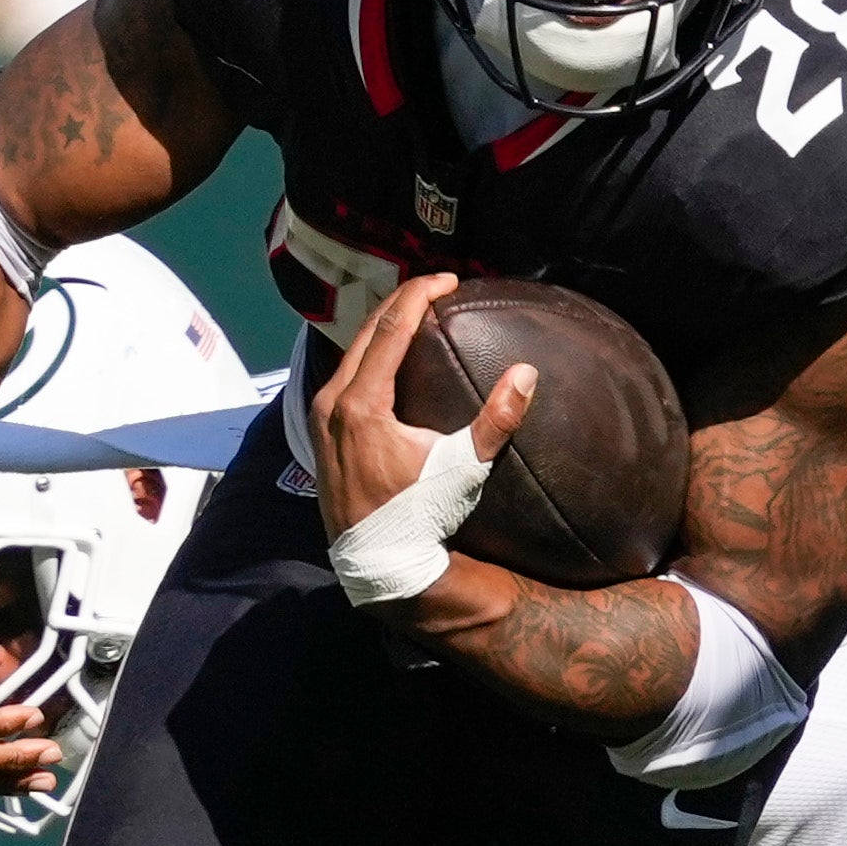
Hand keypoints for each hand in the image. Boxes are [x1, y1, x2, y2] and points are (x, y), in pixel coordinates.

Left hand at [310, 272, 530, 556]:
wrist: (380, 565)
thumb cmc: (420, 517)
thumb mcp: (463, 469)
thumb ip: (496, 420)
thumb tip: (526, 374)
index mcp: (361, 405)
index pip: (390, 329)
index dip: (419, 296)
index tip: (447, 280)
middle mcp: (332, 404)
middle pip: (365, 333)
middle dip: (400, 303)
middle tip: (435, 288)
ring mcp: (320, 419)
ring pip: (349, 354)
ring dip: (381, 328)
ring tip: (414, 313)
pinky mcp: (320, 433)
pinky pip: (342, 376)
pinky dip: (366, 356)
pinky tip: (387, 356)